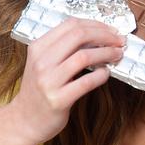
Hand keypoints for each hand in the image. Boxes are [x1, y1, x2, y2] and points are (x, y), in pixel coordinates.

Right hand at [8, 18, 124, 144]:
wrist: (25, 120)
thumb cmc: (41, 88)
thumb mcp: (45, 62)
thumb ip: (65, 47)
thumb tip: (99, 34)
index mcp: (38, 47)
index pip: (71, 24)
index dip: (96, 24)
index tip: (111, 30)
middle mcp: (41, 61)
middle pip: (79, 35)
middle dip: (105, 35)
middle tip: (120, 41)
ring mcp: (48, 81)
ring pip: (84, 57)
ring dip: (107, 53)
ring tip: (117, 55)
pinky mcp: (58, 100)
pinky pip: (86, 82)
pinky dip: (101, 75)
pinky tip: (106, 73)